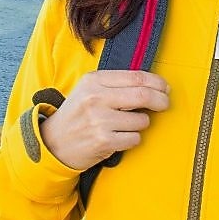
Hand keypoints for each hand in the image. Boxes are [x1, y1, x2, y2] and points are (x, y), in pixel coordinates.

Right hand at [38, 70, 169, 170]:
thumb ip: (116, 84)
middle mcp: (96, 98)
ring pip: (142, 120)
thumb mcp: (89, 89)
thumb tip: (154, 85)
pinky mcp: (104, 141)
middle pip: (143, 95)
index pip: (136, 77)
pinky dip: (132, 138)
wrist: (54, 142)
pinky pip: (135, 138)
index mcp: (94, 80)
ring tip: (126, 124)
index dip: (157, 82)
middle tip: (165, 103)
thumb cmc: (77, 114)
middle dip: (161, 100)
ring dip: (141, 123)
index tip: (164, 88)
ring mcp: (100, 121)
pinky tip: (118, 137)